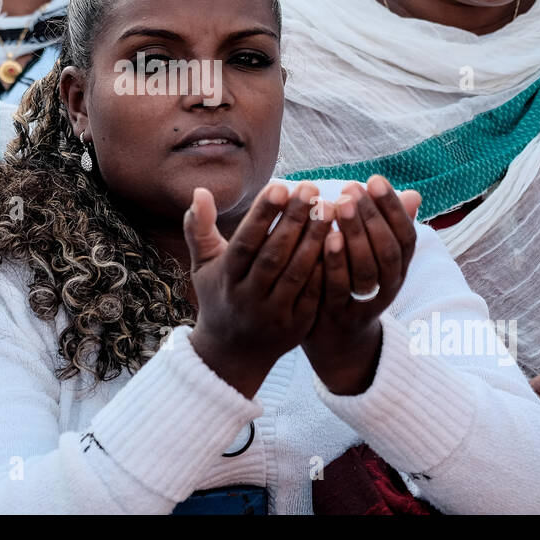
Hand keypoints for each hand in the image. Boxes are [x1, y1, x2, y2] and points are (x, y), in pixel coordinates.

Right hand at [185, 182, 328, 397]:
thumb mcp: (203, 264)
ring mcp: (274, 314)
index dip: (262, 215)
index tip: (280, 186)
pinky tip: (339, 242)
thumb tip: (200, 190)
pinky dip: (326, 268)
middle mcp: (248, 297)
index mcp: (226, 278)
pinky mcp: (297, 326)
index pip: (246, 241)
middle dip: (294, 221)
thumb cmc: (219, 295)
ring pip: (297, 273)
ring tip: (330, 209)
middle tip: (312, 190)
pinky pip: (314, 293)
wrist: (232, 353)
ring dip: (315, 240)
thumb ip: (199, 228)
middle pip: (274, 255)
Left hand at [301, 176, 419, 395]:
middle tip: (350, 188)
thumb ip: (388, 226)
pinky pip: (340, 288)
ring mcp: (365, 303)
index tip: (374, 179)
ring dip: (354, 234)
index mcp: (399, 268)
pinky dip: (335, 262)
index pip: (406, 235)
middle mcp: (389, 286)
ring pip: (367, 269)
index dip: (392, 208)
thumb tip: (414, 194)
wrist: (338, 338)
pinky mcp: (340, 315)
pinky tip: (325, 238)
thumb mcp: (376, 255)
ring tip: (337, 204)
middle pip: (387, 250)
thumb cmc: (356, 282)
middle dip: (371, 216)